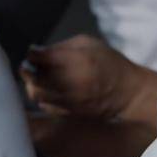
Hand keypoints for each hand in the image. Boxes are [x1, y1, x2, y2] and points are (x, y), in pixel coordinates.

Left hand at [21, 35, 156, 127]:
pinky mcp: (68, 112)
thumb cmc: (111, 64)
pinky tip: (50, 91)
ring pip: (35, 93)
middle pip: (33, 77)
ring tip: (38, 79)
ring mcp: (70, 99)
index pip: (41, 57)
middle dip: (27, 70)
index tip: (32, 54)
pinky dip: (42, 97)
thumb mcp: (91, 44)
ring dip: (32, 85)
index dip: (31, 55)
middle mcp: (72, 80)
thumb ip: (63, 46)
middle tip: (29, 66)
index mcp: (79, 59)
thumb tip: (37, 52)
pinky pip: (44, 105)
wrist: (129, 94)